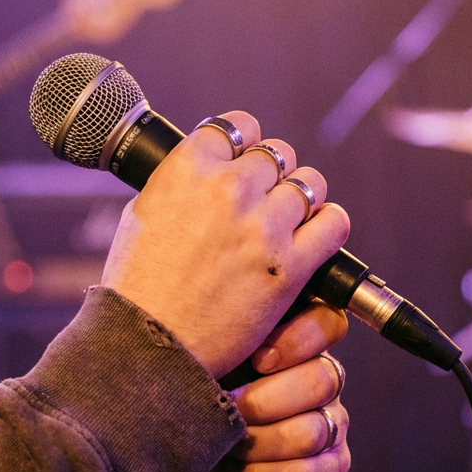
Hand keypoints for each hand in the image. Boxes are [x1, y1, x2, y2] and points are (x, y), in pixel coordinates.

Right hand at [101, 111, 350, 376]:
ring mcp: (262, 226)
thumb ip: (181, 182)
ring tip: (289, 221)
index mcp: (187, 168)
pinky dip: (328, 227)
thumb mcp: (142, 214)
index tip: (245, 158)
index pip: (236, 126)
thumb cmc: (138, 286)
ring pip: (309, 184)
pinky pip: (333, 224)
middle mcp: (227, 188)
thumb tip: (209, 165)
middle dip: (273, 175)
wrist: (148, 345)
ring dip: (301, 200)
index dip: (244, 142)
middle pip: (276, 155)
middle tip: (265, 199)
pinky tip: (314, 239)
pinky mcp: (289, 265)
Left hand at [180, 303, 350, 471]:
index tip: (257, 360)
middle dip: (264, 402)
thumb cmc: (190, 405)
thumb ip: (224, 335)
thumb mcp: (201, 363)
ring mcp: (331, 422)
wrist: (184, 469)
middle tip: (229, 410)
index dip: (300, 339)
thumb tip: (228, 318)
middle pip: (321, 379)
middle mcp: (321, 378)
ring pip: (313, 430)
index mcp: (294, 342)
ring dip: (258, 444)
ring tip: (227, 448)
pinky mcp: (331, 467)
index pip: (328, 322)